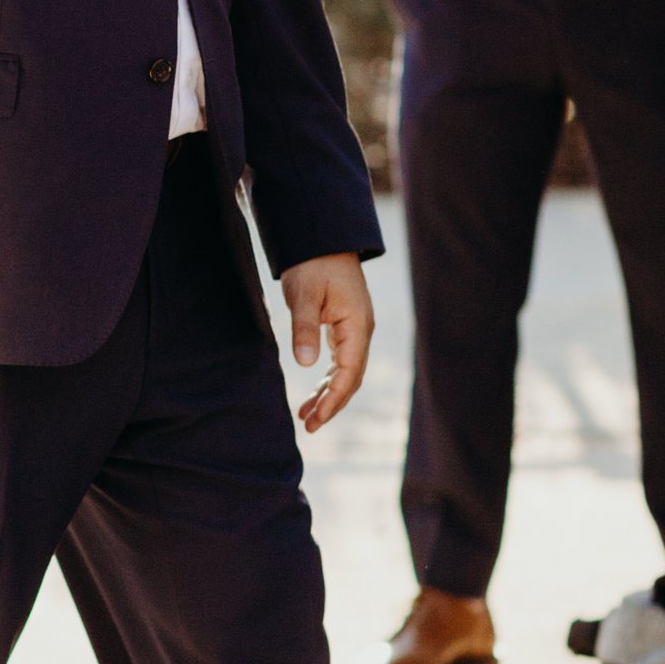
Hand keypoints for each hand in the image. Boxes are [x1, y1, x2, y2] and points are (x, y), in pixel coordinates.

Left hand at [281, 254, 372, 432]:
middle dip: (331, 404)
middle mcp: (361, 331)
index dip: (333, 399)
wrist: (321, 236)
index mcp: (357, 325)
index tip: (315, 419)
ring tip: (306, 417)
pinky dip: (328, 378)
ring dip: (328, 394)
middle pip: (350, 378)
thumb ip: (304, 328)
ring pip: (345, 371)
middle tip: (309, 427)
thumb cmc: (312, 263)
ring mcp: (355, 329)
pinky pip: (340, 360)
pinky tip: (314, 391)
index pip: (349, 372)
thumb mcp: (304, 294)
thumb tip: (306, 365)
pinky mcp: (344, 325)